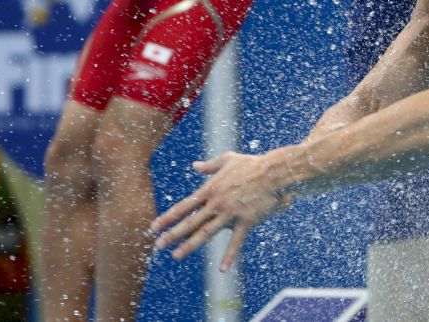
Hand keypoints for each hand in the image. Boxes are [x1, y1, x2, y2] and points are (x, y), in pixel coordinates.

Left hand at [150, 152, 290, 269]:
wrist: (274, 173)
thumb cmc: (252, 164)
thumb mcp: (228, 160)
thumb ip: (210, 165)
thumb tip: (195, 166)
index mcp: (210, 189)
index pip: (184, 206)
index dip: (168, 218)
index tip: (154, 227)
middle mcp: (216, 203)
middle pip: (190, 222)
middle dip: (172, 234)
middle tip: (158, 245)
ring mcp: (230, 214)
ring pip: (206, 232)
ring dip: (190, 245)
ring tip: (176, 255)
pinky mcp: (246, 222)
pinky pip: (236, 242)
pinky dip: (229, 256)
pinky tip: (222, 269)